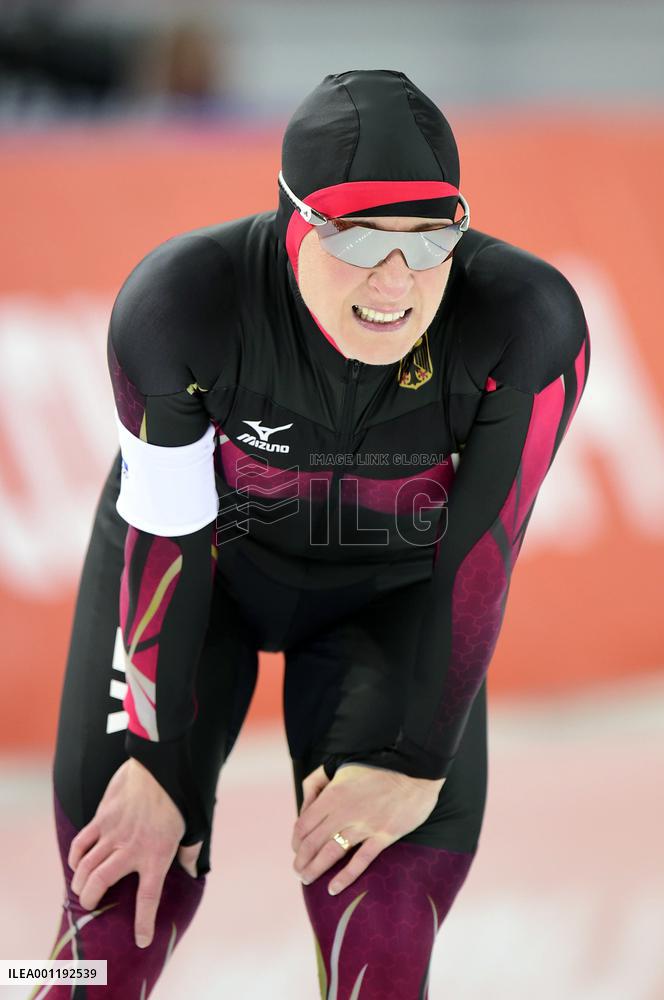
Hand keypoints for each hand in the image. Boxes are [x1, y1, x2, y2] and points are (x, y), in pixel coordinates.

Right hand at [68, 758, 202, 947]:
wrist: (162, 763)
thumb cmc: (180, 795)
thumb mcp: (194, 825)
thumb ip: (191, 852)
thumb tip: (194, 871)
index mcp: (157, 854)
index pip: (148, 898)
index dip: (143, 922)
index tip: (141, 940)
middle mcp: (131, 848)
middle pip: (100, 884)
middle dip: (91, 901)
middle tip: (90, 907)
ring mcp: (113, 832)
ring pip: (86, 866)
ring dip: (79, 881)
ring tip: (80, 889)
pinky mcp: (102, 817)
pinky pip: (82, 842)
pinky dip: (75, 856)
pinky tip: (76, 863)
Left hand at [291, 764, 444, 894]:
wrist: (414, 768)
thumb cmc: (376, 766)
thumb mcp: (341, 766)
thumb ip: (319, 783)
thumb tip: (305, 804)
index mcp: (333, 794)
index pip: (304, 824)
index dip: (296, 841)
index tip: (295, 849)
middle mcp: (345, 811)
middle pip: (313, 842)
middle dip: (302, 860)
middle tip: (298, 871)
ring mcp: (365, 825)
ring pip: (331, 853)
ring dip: (315, 869)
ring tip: (307, 880)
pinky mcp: (384, 835)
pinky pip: (360, 861)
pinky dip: (345, 877)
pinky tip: (333, 888)